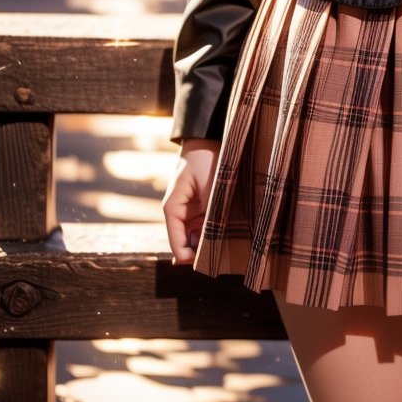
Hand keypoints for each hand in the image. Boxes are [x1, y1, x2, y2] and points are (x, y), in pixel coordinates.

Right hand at [162, 139, 220, 264]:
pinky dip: (215, 231)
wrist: (208, 137)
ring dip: (210, 242)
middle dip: (202, 252)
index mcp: (172, 210)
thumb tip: (212, 240)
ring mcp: (191, 212)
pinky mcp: (202, 207)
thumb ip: (210, 213)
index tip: (210, 264)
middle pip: (188, 245)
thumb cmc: (204, 159)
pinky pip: (206, 226)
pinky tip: (229, 236)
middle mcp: (179, 214)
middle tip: (221, 261)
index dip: (191, 258)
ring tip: (228, 248)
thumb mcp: (209, 187)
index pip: (177, 245)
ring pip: (198, 237)